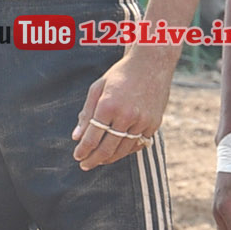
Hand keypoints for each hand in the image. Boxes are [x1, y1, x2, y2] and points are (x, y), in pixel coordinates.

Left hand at [71, 52, 172, 169]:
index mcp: (108, 105)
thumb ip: (86, 113)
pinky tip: (117, 152)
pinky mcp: (154, 124)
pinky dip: (127, 151)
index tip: (77, 156)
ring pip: (123, 150)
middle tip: (85, 165)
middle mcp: (126, 115)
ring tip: (99, 160)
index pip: (92, 137)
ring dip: (109, 158)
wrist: (151, 64)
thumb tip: (76, 137)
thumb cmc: (120, 75)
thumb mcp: (97, 88)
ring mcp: (142, 121)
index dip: (83, 150)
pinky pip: (138, 144)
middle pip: (107, 148)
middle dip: (93, 160)